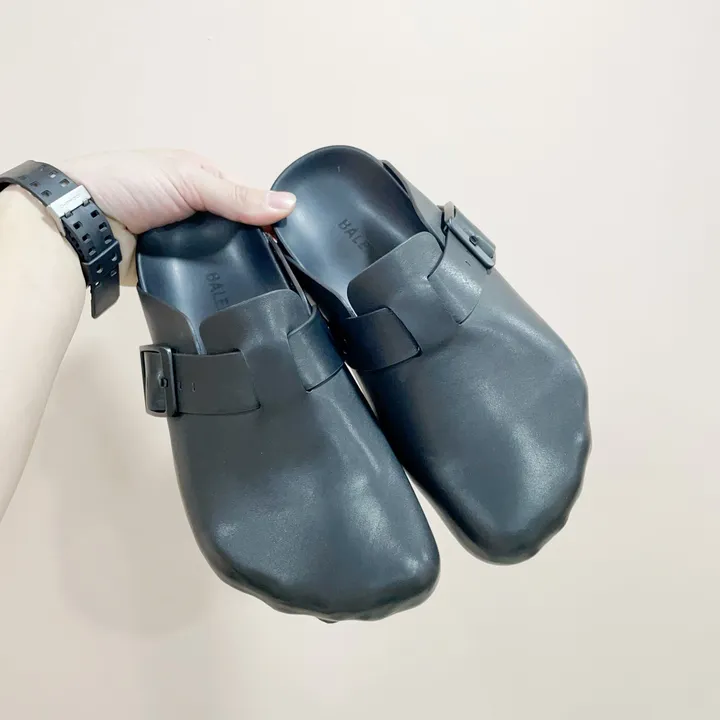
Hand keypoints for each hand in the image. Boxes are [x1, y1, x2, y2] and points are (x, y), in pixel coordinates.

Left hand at [59, 149, 296, 284]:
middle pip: (236, 232)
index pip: (246, 200)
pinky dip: (214, 283)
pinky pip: (201, 277)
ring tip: (265, 287)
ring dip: (235, 268)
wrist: (84, 222)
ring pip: (221, 257)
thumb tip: (290, 205)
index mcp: (202, 181)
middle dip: (254, 247)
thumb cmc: (133, 184)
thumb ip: (238, 197)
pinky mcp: (173, 269)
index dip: (267, 217)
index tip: (290, 241)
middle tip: (281, 270)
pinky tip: (234, 294)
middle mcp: (196, 212)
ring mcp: (184, 242)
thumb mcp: (190, 180)